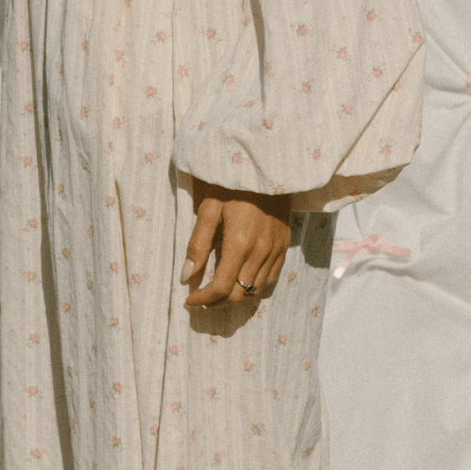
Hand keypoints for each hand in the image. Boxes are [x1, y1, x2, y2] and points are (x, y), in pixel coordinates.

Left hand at [182, 180, 292, 307]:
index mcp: (239, 242)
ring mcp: (276, 250)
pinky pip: (270, 278)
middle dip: (217, 302)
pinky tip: (240, 278)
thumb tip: (186, 277)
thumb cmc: (233, 185)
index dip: (203, 299)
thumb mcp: (209, 209)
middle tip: (200, 298)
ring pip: (256, 290)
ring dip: (235, 296)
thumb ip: (198, 244)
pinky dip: (253, 285)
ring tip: (218, 292)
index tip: (188, 300)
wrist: (266, 168)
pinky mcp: (284, 246)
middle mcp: (261, 251)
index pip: (222, 287)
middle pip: (239, 294)